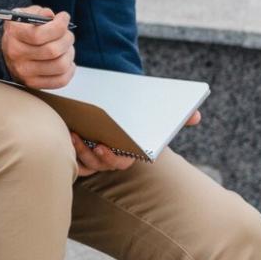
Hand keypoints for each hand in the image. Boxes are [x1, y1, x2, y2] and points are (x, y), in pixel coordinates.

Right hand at [0, 7, 75, 88]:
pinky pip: (60, 80)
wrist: (8, 49)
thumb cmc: (22, 29)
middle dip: (67, 39)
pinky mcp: (33, 83)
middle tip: (67, 34)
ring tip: (66, 47)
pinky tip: (65, 59)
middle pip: (52, 51)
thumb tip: (51, 16)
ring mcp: (24, 71)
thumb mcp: (26, 14)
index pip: (38, 35)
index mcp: (13, 34)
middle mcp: (16, 54)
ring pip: (60, 66)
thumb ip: (39, 13)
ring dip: (69, 53)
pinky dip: (69, 70)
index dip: (58, 26)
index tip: (64, 18)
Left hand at [71, 111, 199, 176]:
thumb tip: (196, 116)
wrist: (112, 95)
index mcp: (127, 150)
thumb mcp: (153, 108)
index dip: (113, 157)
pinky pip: (73, 158)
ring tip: (74, 133)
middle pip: (103, 164)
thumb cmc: (133, 106)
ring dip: (80, 152)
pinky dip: (68, 150)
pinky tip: (65, 133)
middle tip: (89, 141)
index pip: (122, 160)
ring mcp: (94, 154)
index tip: (104, 145)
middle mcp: (110, 155)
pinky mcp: (78, 148)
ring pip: (86, 163)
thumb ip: (177, 114)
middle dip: (95, 156)